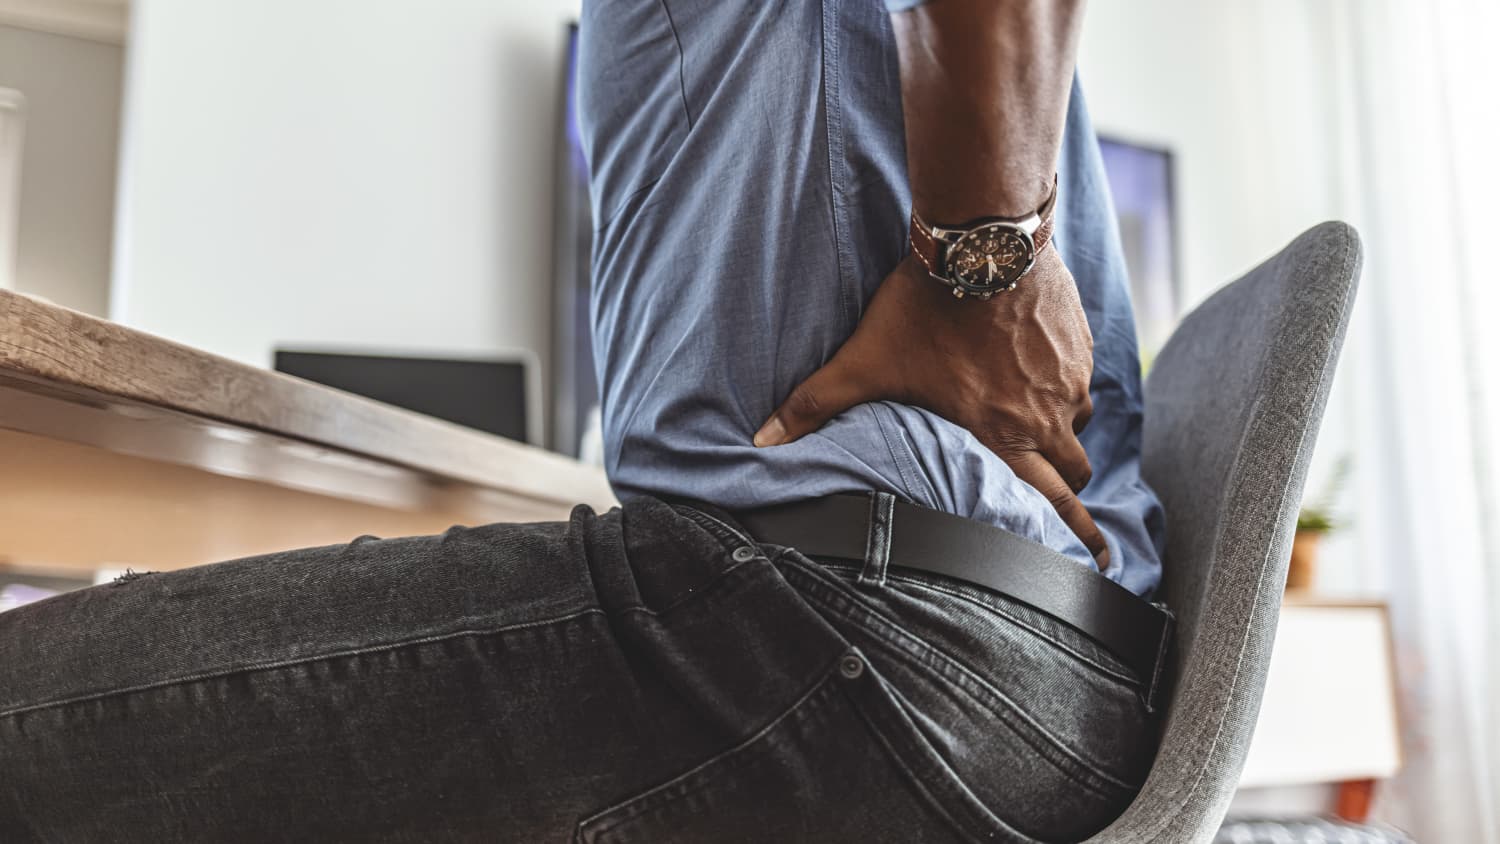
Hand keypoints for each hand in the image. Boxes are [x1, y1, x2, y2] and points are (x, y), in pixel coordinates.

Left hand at [753, 247, 1108, 568]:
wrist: (981, 242)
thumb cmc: (923, 308)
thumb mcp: (864, 361)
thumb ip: (813, 406)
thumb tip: (761, 443)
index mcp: (1001, 437)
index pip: (1054, 503)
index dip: (1080, 536)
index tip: (1100, 562)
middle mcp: (1045, 417)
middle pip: (1075, 475)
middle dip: (1070, 495)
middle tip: (1071, 512)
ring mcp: (1068, 378)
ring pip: (1077, 425)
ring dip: (1061, 434)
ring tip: (1036, 429)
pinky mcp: (1079, 342)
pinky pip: (1080, 380)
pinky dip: (1064, 386)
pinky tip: (1038, 373)